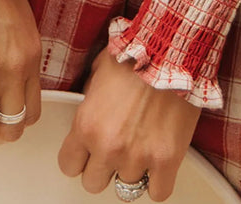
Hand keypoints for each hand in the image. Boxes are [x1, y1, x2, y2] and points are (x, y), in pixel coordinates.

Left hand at [58, 48, 199, 200]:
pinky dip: (158, 182)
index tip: (87, 152)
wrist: (172, 50)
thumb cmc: (138, 53)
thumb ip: (90, 98)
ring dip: (132, 170)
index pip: (68, 165)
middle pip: (93, 184)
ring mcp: (138, 156)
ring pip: (126, 189)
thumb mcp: (99, 70)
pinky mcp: (167, 160)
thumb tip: (92, 108)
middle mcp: (108, 145)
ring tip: (141, 146)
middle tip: (115, 149)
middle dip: (103, 167)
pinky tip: (158, 164)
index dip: (78, 158)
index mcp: (87, 124)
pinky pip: (157, 193)